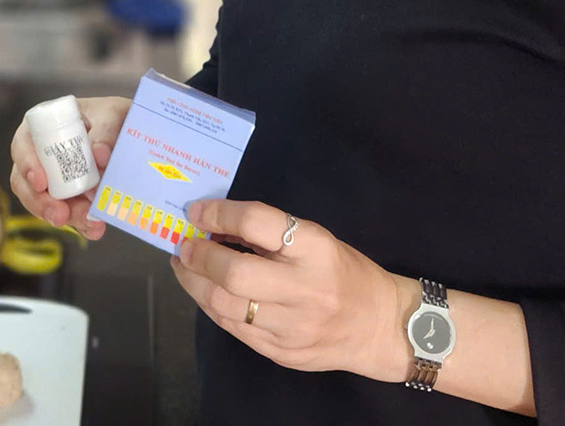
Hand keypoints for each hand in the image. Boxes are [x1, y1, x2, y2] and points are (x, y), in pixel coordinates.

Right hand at [8, 96, 130, 239]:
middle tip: (61, 216)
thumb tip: (98, 155)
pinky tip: (94, 228)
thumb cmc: (113, 116)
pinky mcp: (66, 196)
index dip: (27, 165)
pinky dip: (79, 222)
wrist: (132, 131)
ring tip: (89, 225)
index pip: (23, 145)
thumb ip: (106, 131)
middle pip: (26, 181)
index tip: (41, 183)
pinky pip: (65, 213)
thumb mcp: (112, 114)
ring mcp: (51, 177)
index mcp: (42, 125)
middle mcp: (40, 153)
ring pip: (43, 202)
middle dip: (41, 202)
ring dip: (64, 216)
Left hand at [171, 199, 413, 381]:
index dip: (220, 214)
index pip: (258, 223)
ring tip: (185, 267)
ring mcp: (292, 327)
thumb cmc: (345, 272)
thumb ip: (272, 235)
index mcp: (316, 249)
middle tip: (185, 245)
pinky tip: (205, 291)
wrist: (380, 326)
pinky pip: (233, 328)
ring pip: (225, 307)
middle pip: (235, 273)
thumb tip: (217, 225)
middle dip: (200, 257)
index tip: (197, 212)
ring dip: (195, 283)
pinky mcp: (280, 352)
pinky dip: (211, 306)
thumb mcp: (317, 240)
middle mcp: (304, 289)